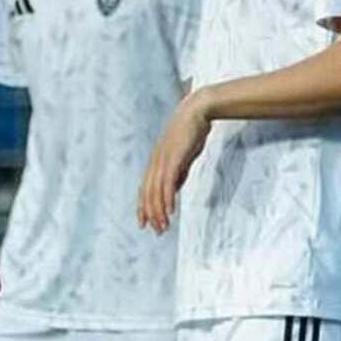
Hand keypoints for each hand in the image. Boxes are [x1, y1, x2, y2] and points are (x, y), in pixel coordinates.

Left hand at [138, 91, 212, 233]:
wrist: (197, 110)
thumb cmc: (191, 131)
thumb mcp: (183, 156)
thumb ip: (177, 173)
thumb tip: (173, 189)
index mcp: (156, 160)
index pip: (145, 188)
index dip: (143, 206)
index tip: (144, 222)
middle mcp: (155, 161)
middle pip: (148, 192)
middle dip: (150, 213)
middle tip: (155, 230)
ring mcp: (163, 159)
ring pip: (156, 190)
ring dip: (159, 211)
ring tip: (162, 226)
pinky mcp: (174, 158)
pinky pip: (167, 183)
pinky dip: (167, 199)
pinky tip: (169, 211)